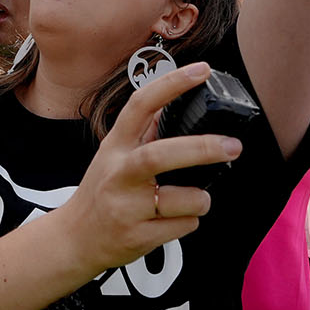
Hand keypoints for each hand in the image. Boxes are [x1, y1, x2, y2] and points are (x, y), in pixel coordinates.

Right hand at [51, 63, 235, 275]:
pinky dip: (189, 221)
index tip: (203, 70)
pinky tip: (171, 220)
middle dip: (202, 148)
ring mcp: (126, 207)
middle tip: (233, 145)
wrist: (76, 238)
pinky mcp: (138, 236)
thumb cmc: (103, 191)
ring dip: (201, 199)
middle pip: (160, 154)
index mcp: (116, 146)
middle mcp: (118, 173)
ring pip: (186, 198)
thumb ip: (143, 132)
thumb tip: (178, 102)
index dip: (172, 84)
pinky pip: (184, 226)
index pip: (140, 105)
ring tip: (193, 199)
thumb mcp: (114, 155)